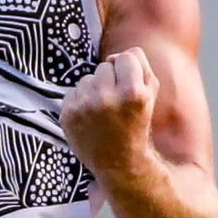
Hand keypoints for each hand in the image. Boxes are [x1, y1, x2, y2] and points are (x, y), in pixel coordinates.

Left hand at [60, 47, 159, 177]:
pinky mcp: (67, 114)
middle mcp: (107, 98)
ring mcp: (84, 106)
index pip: (125, 57)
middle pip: (104, 66)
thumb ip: (140, 65)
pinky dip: (80, 101)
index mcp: (132, 92)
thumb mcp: (150, 95)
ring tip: (103, 111)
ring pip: (87, 78)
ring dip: (94, 90)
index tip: (129, 87)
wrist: (119, 162)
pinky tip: (90, 117)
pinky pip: (73, 91)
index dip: (128, 70)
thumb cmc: (137, 125)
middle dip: (110, 80)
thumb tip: (115, 55)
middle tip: (116, 103)